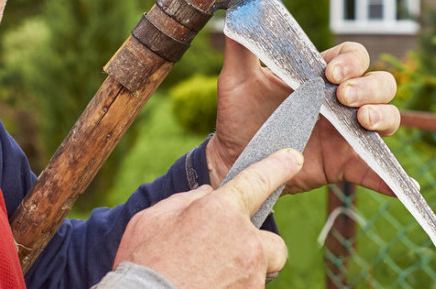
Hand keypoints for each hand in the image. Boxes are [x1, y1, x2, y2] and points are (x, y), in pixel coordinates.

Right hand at [113, 149, 303, 288]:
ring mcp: (250, 277)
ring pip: (262, 272)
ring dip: (245, 271)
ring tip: (213, 275)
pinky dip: (233, 287)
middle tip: (233, 253)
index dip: (278, 166)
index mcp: (220, 211)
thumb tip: (205, 196)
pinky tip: (207, 286)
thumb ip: (185, 201)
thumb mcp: (153, 218)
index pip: (258, 180)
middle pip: (275, 243)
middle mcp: (244, 242)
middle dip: (260, 247)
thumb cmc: (143, 261)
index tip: (292, 158)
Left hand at [207, 38, 399, 194]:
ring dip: (384, 116)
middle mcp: (338, 101)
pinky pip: (373, 170)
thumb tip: (242, 10)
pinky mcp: (342, 163)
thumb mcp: (236, 78)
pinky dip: (389, 178)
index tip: (331, 72)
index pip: (352, 56)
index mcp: (318, 76)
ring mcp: (344, 132)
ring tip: (363, 122)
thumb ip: (242, 46)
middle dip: (371, 86)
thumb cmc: (237, 113)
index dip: (352, 60)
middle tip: (344, 96)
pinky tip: (400, 186)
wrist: (233, 156)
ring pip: (387, 119)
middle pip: (380, 83)